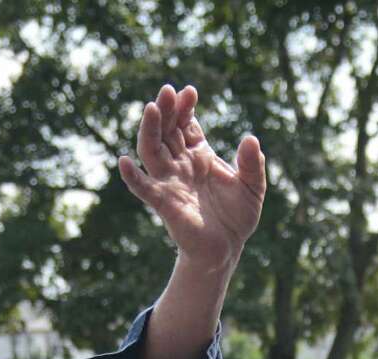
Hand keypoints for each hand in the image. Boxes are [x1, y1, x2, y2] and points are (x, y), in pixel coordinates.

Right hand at [118, 84, 264, 267]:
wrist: (228, 249)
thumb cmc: (237, 217)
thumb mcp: (252, 188)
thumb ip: (253, 165)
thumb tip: (251, 139)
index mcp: (199, 155)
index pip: (186, 124)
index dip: (185, 108)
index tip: (190, 92)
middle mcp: (180, 164)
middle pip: (166, 130)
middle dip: (166, 110)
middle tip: (168, 91)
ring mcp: (170, 182)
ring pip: (152, 150)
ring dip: (150, 129)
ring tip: (153, 108)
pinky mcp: (164, 203)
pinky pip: (144, 188)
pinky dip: (132, 177)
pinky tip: (124, 162)